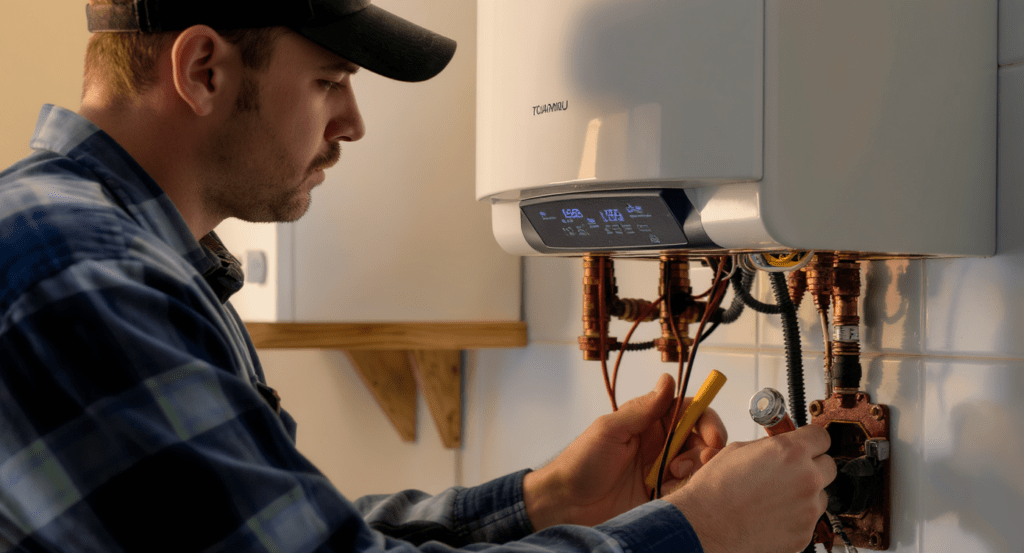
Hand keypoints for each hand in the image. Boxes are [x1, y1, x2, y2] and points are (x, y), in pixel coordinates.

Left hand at [523, 373, 726, 529]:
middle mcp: (659, 444)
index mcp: (647, 422)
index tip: (713, 435)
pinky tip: (667, 493)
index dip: (705, 419)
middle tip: (704, 459)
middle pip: (699, 439)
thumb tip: (668, 380)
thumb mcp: (610, 430)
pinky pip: (687, 490)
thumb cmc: (580, 462)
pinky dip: (686, 490)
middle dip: (707, 447)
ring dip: (695, 469)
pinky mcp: (661, 496)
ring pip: (697, 465)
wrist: (566, 505)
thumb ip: (643, 409)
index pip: (687, 412)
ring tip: (674, 475)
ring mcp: (661, 471)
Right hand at [665, 425, 835, 552]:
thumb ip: (770, 446)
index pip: (822, 436)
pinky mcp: (805, 534)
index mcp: (790, 452)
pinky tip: (771, 516)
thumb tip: (782, 445)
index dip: (812, 440)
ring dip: (805, 494)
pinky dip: (796, 517)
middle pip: (828, 465)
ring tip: (774, 499)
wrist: (704, 528)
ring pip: (820, 495)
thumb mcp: (738, 451)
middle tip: (789, 472)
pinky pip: (809, 519)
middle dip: (812, 466)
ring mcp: (808, 509)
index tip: (807, 444)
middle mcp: (806, 478)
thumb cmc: (714, 491)